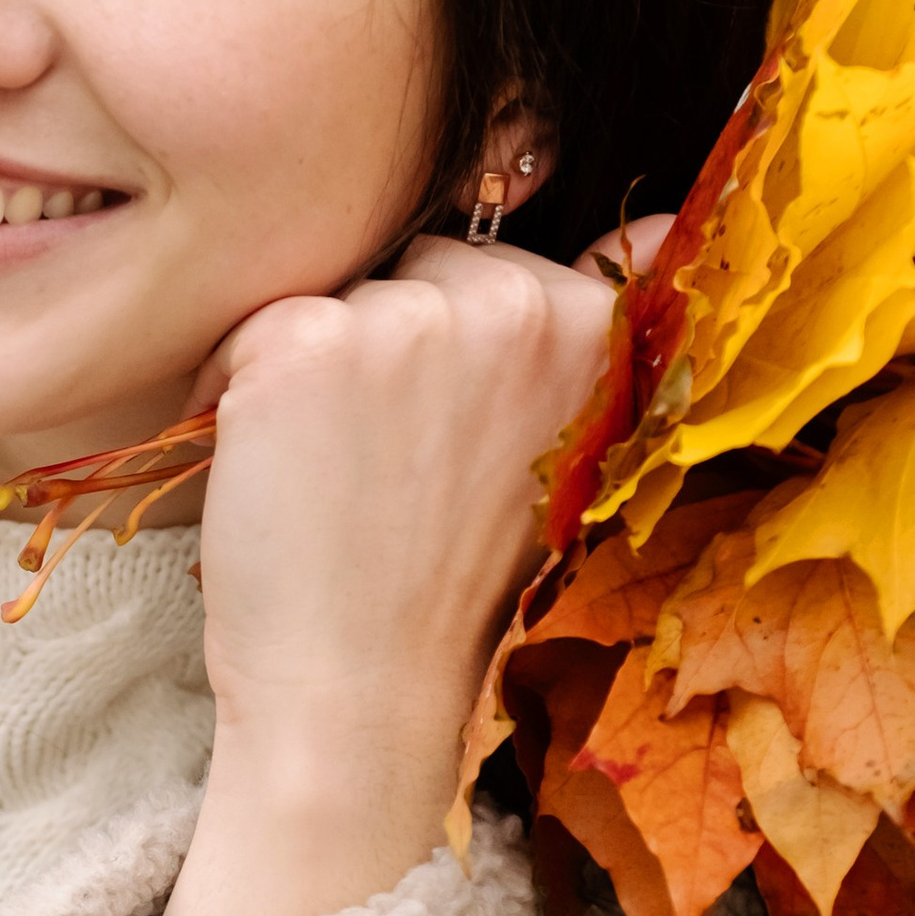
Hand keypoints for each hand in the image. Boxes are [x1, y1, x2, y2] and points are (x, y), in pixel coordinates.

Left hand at [137, 215, 666, 915]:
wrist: (361, 697)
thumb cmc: (451, 591)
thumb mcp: (564, 456)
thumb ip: (597, 339)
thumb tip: (676, 218)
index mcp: (592, 329)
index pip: (496, 272)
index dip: (458, 356)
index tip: (452, 445)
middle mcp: (513, 304)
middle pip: (418, 268)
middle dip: (391, 348)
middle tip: (392, 472)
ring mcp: (410, 320)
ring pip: (337, 297)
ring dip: (316, 372)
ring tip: (339, 480)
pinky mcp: (305, 343)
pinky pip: (249, 328)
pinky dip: (238, 395)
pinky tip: (279, 476)